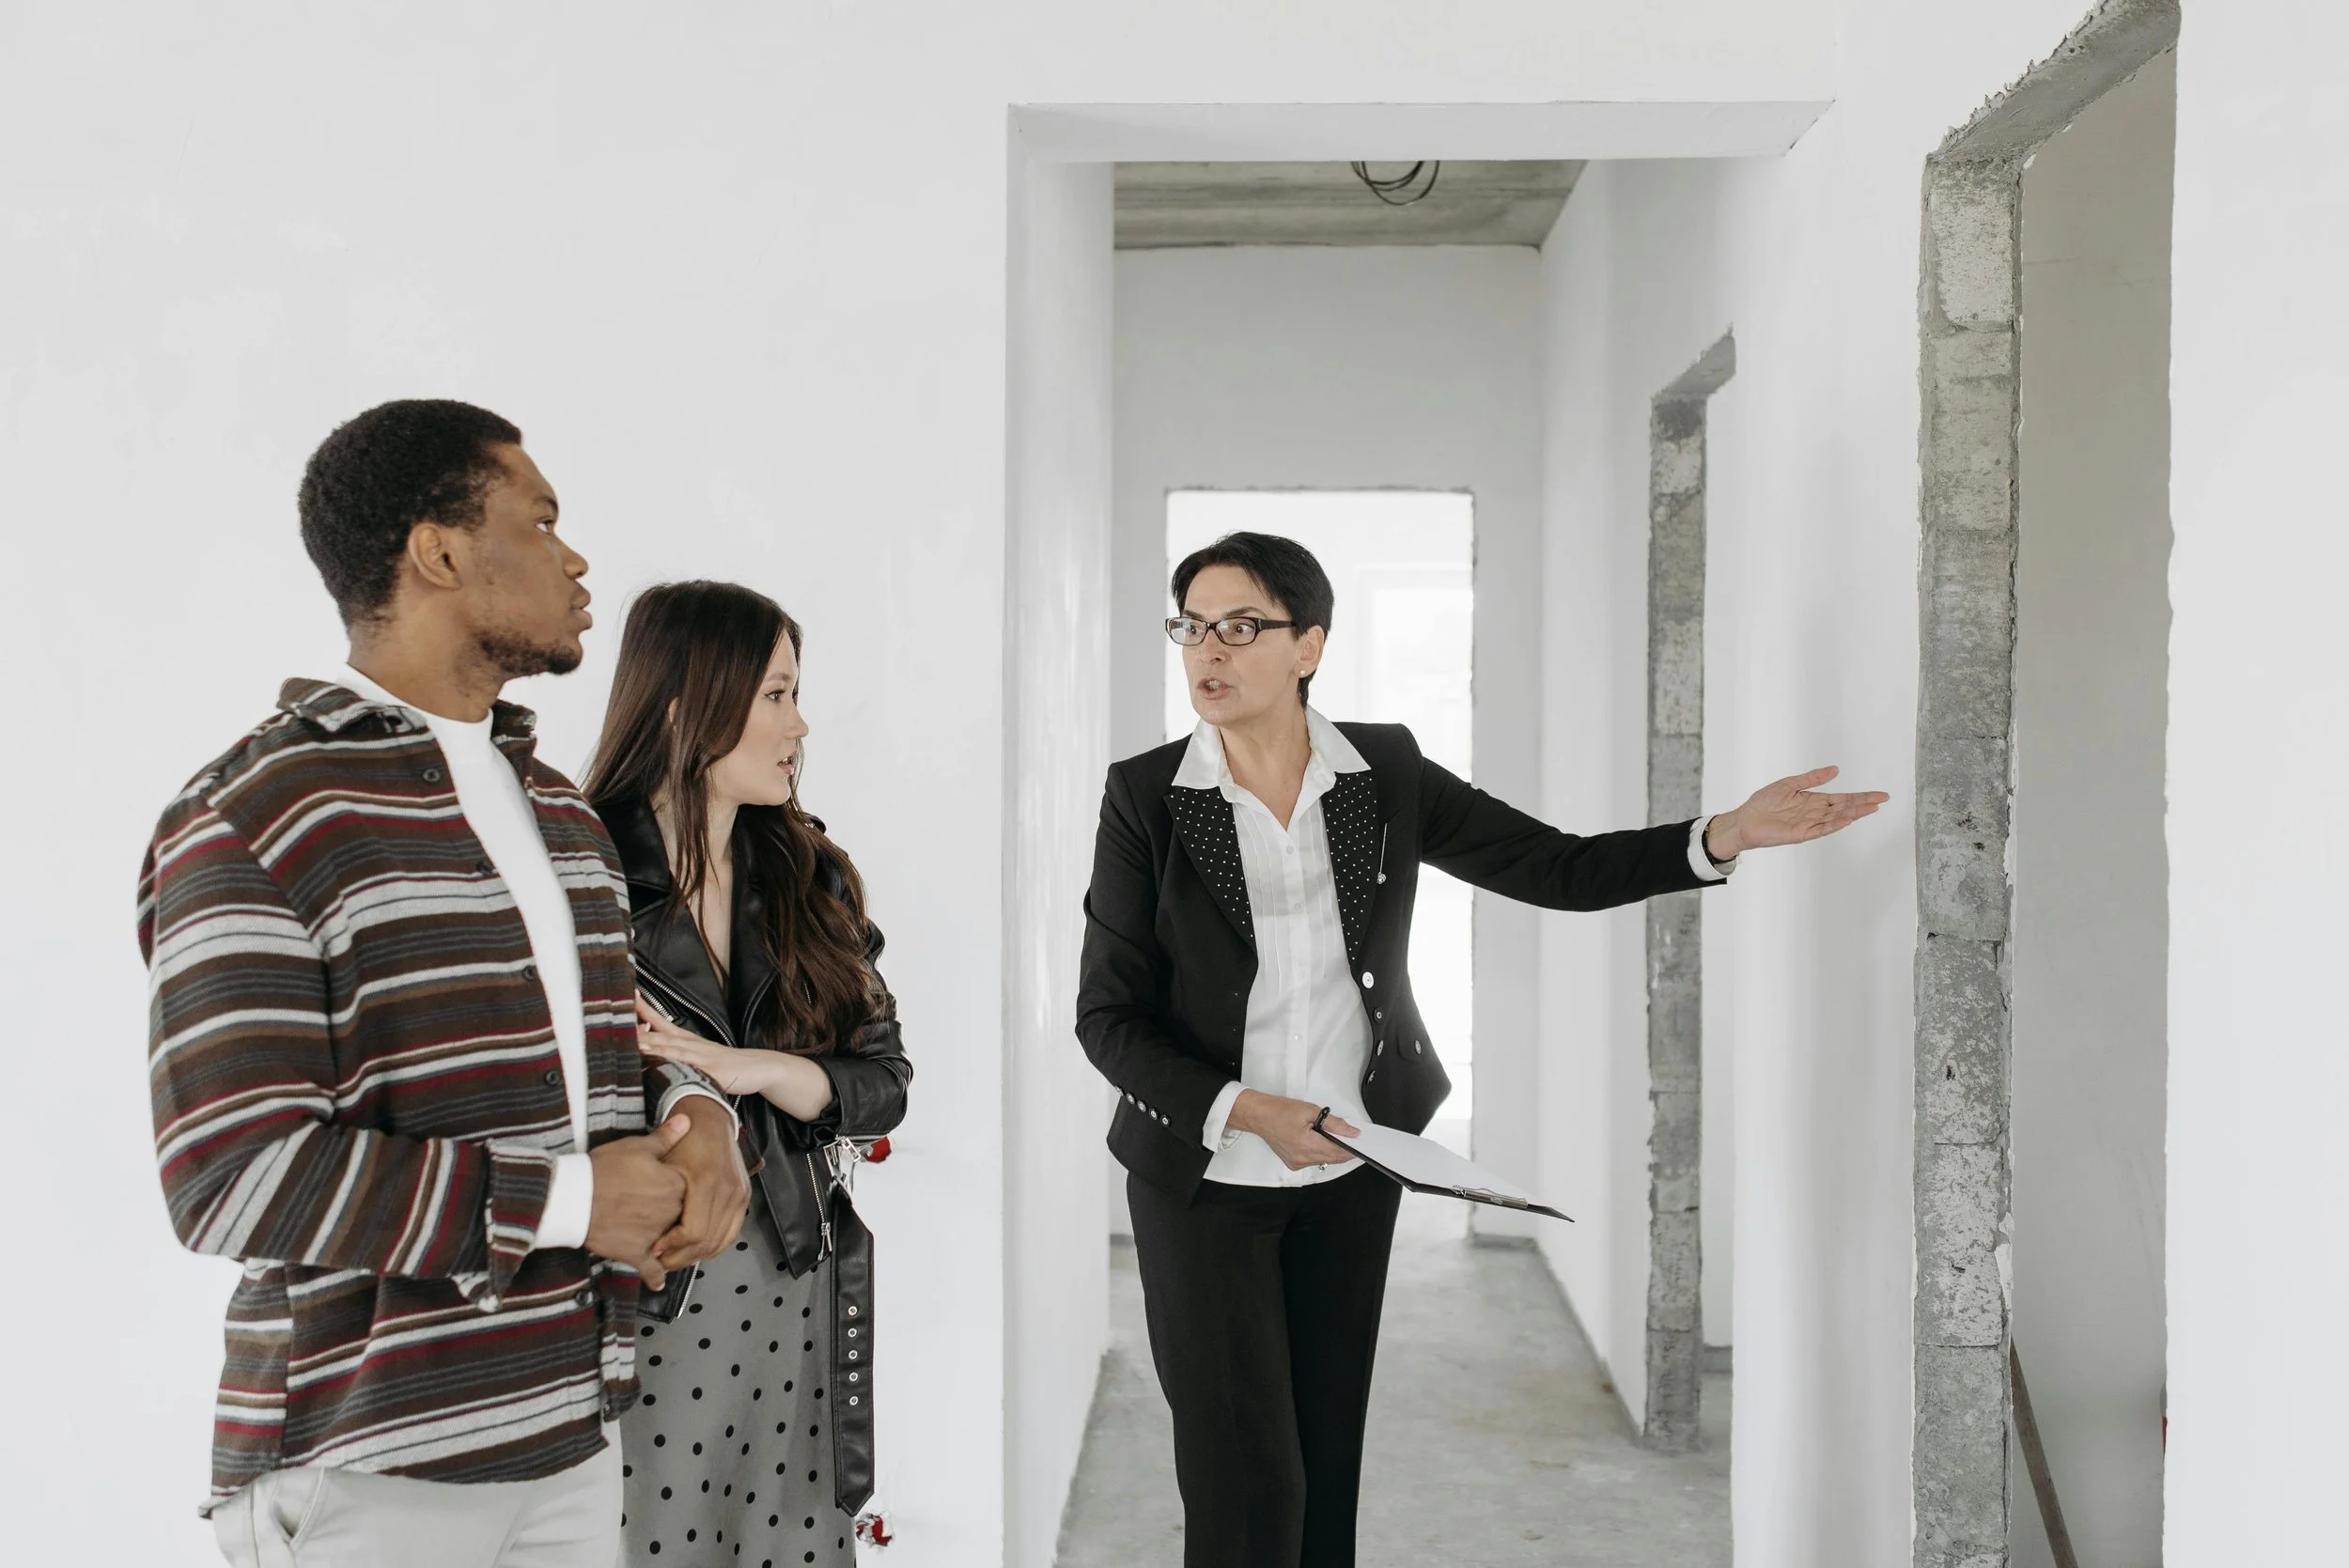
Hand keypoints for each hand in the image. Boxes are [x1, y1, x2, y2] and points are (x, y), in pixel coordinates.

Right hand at [585, 1112, 692, 1288]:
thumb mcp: (636, 1147)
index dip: (689, 1187)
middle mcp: (671, 1213)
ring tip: (672, 1243)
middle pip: (686, 1217)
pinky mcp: (636, 1253)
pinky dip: (655, 1275)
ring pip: (673, 1243)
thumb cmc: (603, 1169)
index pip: (695, 1188)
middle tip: (675, 1213)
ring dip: (674, 1245)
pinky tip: (658, 1281)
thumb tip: (687, 1122)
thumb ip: (666, 1138)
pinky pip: (651, 1269)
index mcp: (675, 1185)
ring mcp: (655, 1236)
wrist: (573, 1197)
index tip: (682, 1186)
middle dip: (683, 1217)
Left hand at [636, 1001, 835, 1120]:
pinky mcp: (713, 1072)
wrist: (761, 1067)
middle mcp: (692, 1045)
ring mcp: (702, 1057)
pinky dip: (677, 1065)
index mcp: (687, 1041)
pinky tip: (664, 1064)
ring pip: (672, 1049)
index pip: (660, 1022)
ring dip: (652, 1045)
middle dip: (639, 1027)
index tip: (627, 995)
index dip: (644, 1009)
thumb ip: (680, 1056)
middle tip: (618, 1016)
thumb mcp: (701, 1057)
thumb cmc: (728, 1064)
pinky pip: (693, 1069)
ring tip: (632, 1041)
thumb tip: (655, 1056)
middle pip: (660, 1034)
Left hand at [652, 1099, 750, 1271]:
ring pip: (720, 1241)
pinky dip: (713, 1245)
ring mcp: (739, 1194)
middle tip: (661, 1262)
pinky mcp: (744, 1197)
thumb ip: (656, 1198)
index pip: (693, 1231)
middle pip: (707, 1241)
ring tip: (675, 1258)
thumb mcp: (663, 1161)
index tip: (654, 1250)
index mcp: (706, 1180)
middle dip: (682, 1257)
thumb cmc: (682, 1140)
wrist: (709, 1120)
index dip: (672, 1247)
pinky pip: (731, 1232)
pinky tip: (695, 1248)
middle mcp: (728, 1189)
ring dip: (697, 1255)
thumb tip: (649, 1239)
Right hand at [1229, 1089, 1358, 1171]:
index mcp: (1307, 1145)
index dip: (1352, 1149)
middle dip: (1342, 1148)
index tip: (1361, 1144)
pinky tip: (1316, 1140)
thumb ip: (1335, 1124)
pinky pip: (1314, 1161)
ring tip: (1326, 1134)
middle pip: (1332, 1158)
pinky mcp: (1293, 1164)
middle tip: (1347, 1136)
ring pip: (1324, 1160)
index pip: (1338, 1153)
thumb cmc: (1280, 1111)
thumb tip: (1352, 1133)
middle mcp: (1302, 1159)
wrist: (1259, 1116)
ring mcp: (1297, 1163)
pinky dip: (1319, 1152)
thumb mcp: (1311, 1111)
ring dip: (1330, 1149)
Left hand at [1706, 766, 1888, 857]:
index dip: (1861, 796)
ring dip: (1854, 813)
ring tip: (1871, 807)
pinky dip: (1835, 824)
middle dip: (1864, 803)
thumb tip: (1835, 769)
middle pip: (1845, 808)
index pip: (1843, 798)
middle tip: (1883, 800)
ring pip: (1837, 818)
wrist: (1745, 819)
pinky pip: (1822, 829)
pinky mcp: (1801, 834)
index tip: (1879, 795)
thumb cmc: (1764, 802)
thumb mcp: (1790, 784)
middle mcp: (1816, 813)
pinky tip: (1847, 819)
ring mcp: (1810, 824)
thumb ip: (1813, 778)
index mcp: (1814, 801)